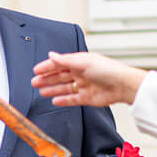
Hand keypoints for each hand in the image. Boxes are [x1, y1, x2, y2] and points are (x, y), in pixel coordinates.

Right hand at [31, 51, 146, 107]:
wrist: (121, 85)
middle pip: (60, 76)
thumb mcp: (83, 62)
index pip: (59, 64)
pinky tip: (54, 101)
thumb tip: (52, 55)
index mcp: (80, 62)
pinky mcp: (87, 98)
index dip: (47, 67)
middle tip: (34, 82)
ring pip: (64, 88)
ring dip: (52, 89)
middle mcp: (81, 73)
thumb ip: (65, 60)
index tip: (36, 70)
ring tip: (41, 91)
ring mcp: (83, 86)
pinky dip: (63, 100)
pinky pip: (72, 99)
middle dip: (47, 79)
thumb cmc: (107, 70)